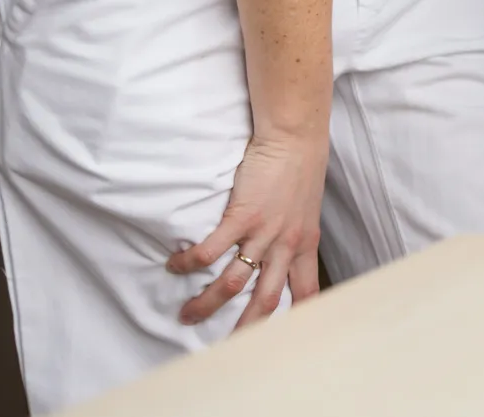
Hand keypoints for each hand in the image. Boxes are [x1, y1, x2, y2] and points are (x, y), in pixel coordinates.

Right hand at [168, 130, 327, 328]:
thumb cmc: (301, 168)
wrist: (296, 137)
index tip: (286, 336)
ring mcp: (264, 232)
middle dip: (244, 328)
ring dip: (207, 303)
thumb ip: (296, 230)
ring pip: (234, 283)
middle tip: (224, 347)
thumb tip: (284, 244)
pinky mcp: (242, 216)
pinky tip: (175, 265)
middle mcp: (287, 244)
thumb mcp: (307, 207)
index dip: (298, 315)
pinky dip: (190, 262)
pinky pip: (211, 251)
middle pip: (267, 300)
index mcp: (305, 243)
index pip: (307, 290)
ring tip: (187, 314)